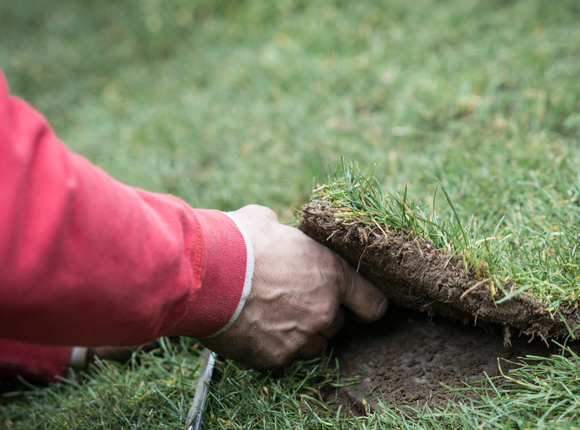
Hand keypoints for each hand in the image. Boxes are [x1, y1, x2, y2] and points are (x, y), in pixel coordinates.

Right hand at [201, 205, 387, 369]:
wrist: (206, 273)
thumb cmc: (239, 241)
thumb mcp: (269, 223)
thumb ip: (286, 237)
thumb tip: (275, 230)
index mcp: (332, 274)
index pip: (372, 303)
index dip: (364, 304)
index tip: (355, 305)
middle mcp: (324, 309)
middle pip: (336, 323)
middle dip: (320, 314)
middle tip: (292, 300)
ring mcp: (301, 337)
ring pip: (313, 345)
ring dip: (301, 334)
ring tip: (272, 317)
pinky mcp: (275, 357)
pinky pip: (283, 357)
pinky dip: (272, 346)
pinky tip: (252, 329)